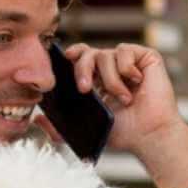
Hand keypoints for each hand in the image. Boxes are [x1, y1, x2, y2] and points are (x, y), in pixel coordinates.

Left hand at [58, 42, 179, 152]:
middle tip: (85, 88)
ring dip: (110, 79)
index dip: (70, 55)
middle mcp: (111, 68)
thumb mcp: (85, 129)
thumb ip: (60, 128)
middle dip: (81, 68)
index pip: (78, 58)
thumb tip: (37, 119)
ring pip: (105, 54)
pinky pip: (125, 51)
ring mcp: (128, 62)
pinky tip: (136, 83)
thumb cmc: (124, 134)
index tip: (64, 59)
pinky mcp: (146, 58)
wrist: (150, 136)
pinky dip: (126, 67)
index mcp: (96, 79)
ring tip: (123, 99)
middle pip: (86, 53)